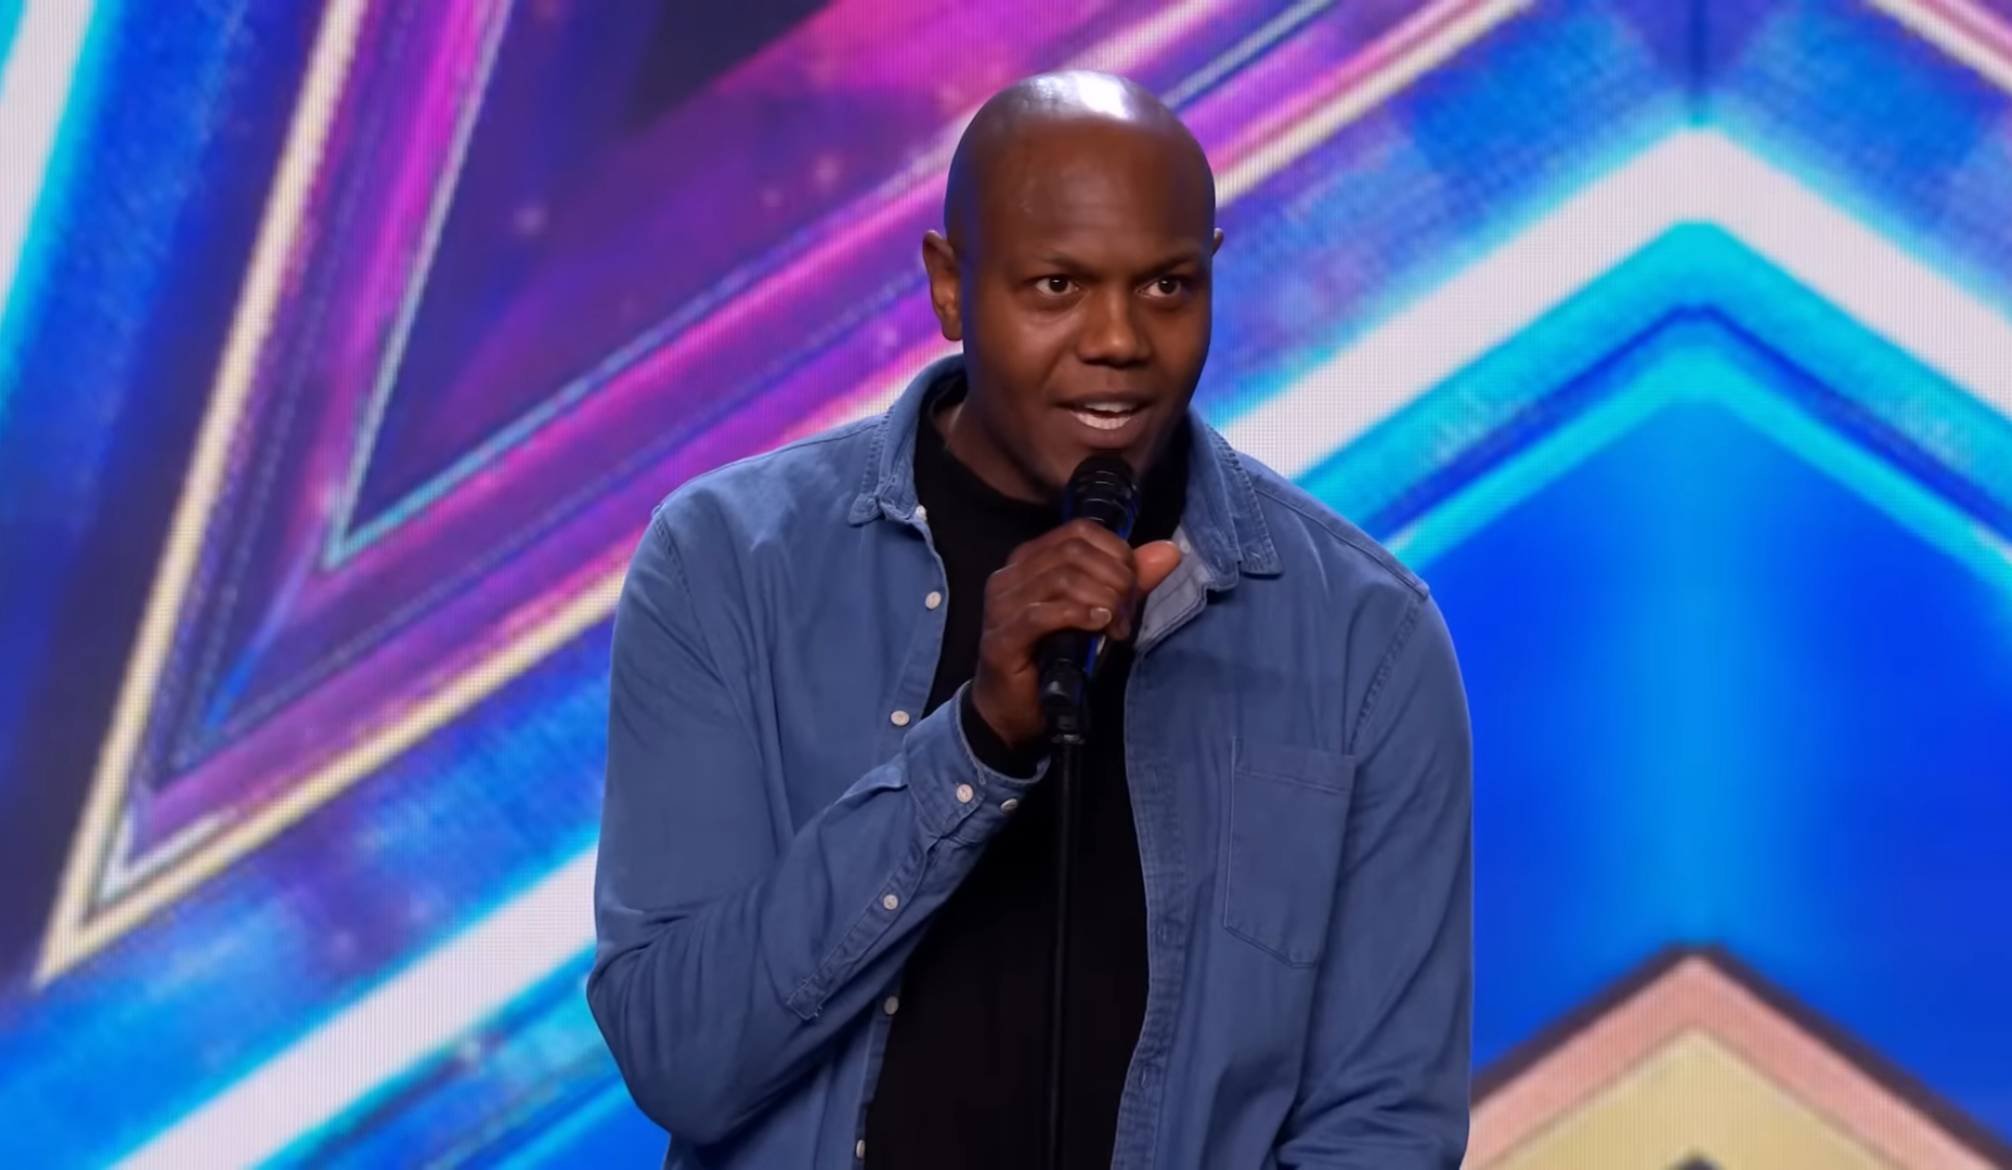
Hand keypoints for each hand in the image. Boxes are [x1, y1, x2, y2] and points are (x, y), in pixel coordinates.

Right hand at [969, 519, 1182, 747]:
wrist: (1015, 708)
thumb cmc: (1056, 655)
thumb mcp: (1100, 612)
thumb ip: (1130, 581)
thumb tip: (1170, 551)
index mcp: (1030, 558)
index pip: (1080, 531)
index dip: (1117, 552)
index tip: (1133, 587)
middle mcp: (1009, 574)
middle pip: (1073, 552)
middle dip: (1114, 579)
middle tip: (1127, 614)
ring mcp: (1000, 605)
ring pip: (1060, 579)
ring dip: (1101, 600)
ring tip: (1116, 627)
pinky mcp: (1000, 639)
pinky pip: (1040, 615)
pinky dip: (1077, 616)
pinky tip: (1098, 626)